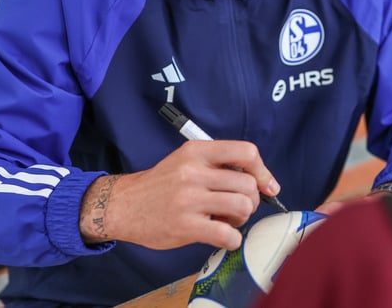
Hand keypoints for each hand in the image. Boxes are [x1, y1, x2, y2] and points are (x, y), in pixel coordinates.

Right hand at [79, 140, 279, 250]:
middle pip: (248, 185)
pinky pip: (227, 234)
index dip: (263, 171)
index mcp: (197, 151)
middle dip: (250, 201)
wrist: (124, 205)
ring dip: (241, 219)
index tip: (267, 186)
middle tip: (236, 208)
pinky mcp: (185, 226)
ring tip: (226, 220)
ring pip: (242, 207)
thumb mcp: (187, 160)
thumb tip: (262, 182)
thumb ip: (219, 165)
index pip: (246, 152)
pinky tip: (223, 237)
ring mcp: (189, 199)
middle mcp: (193, 171)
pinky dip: (232, 239)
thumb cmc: (161, 185)